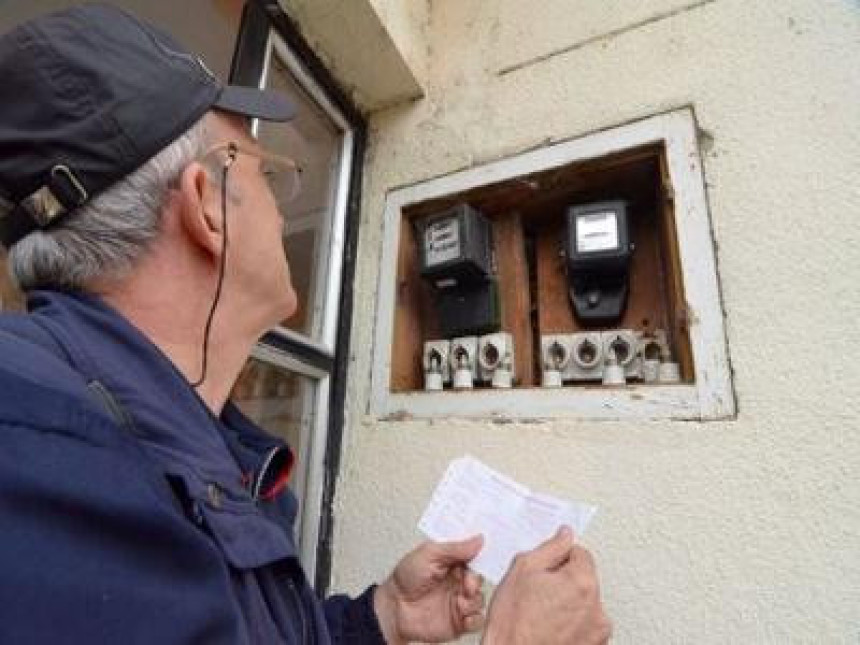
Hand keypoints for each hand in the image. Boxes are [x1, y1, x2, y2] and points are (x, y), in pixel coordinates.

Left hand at [374, 536, 484, 643]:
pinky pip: (477, 621)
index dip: (480, 559)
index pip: (474, 558)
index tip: (481, 559)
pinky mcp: (459, 621)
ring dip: (474, 600)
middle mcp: (458, 581)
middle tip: (467, 583)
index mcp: (452, 562)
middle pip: (479, 579)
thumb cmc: (405, 578)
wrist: (394, 608)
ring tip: (460, 601)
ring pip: (480, 599)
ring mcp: (459, 601)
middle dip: (476, 581)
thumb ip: (454, 548)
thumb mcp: (428, 554)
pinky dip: (475, 619)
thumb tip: (478, 539)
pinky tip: (463, 616)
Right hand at [482, 527, 610, 644]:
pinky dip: (572, 626)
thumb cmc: (513, 623)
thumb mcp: (522, 570)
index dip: (559, 557)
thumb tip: (565, 536)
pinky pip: (585, 627)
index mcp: (582, 583)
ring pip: (585, 604)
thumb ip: (550, 548)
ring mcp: (597, 633)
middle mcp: (597, 608)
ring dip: (569, 605)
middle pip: (584, 580)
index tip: (546, 568)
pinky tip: (550, 629)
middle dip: (564, 582)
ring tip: (543, 615)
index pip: (581, 553)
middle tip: (538, 593)